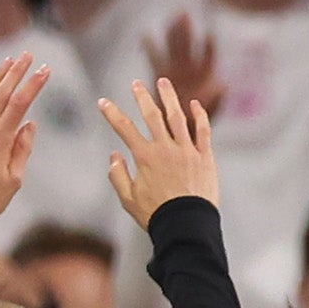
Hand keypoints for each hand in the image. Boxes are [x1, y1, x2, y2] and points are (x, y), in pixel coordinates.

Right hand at [99, 73, 222, 222]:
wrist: (187, 224)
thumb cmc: (155, 214)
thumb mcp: (127, 198)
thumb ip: (117, 175)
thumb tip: (114, 155)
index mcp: (145, 157)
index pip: (124, 128)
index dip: (112, 113)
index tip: (103, 101)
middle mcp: (166, 149)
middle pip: (152, 116)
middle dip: (142, 97)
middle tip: (136, 84)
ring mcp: (187, 151)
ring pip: (178, 117)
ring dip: (169, 98)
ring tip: (163, 82)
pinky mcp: (205, 157)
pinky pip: (203, 131)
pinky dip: (199, 116)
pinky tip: (194, 104)